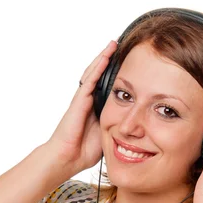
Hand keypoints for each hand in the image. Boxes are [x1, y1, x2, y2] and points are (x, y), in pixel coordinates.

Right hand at [45, 40, 117, 174]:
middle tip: (120, 47)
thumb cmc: (83, 152)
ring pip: (93, 73)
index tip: (128, 65)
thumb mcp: (107, 137)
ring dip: (103, 58)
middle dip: (109, 61)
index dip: (115, 75)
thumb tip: (135, 126)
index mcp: (95, 109)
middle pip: (99, 75)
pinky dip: (98, 68)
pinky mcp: (79, 100)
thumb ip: (117, 127)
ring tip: (113, 44)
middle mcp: (88, 101)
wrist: (68, 158)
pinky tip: (106, 56)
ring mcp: (82, 99)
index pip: (106, 87)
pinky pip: (90, 80)